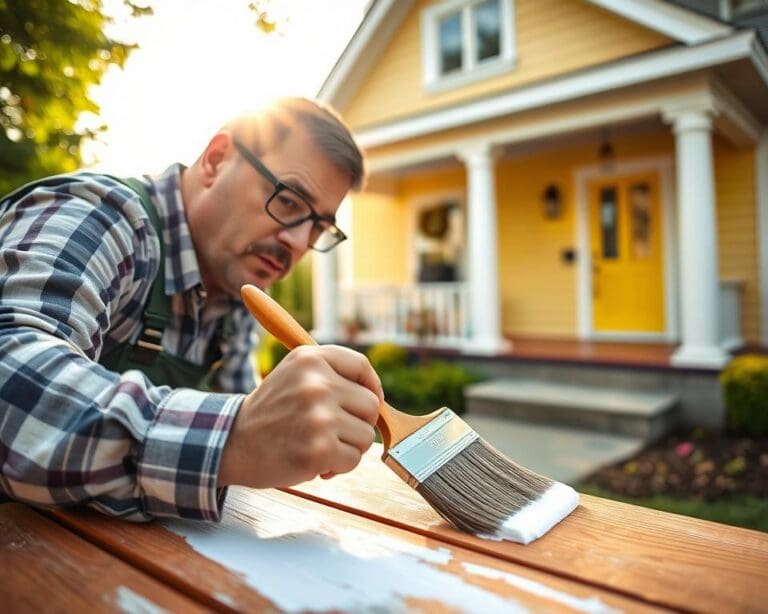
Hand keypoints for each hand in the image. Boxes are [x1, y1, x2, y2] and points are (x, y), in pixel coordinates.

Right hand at [218, 345, 382, 488]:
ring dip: (348, 447)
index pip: (362, 367)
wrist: (233, 443)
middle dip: (358, 422)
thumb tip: (377, 397)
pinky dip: (339, 466)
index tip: (370, 399)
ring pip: (366, 436)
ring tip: (320, 444)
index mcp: (310, 359)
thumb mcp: (294, 374)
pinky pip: (353, 459)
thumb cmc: (271, 411)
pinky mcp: (319, 449)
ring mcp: (319, 417)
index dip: (372, 386)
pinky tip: (315, 460)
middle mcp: (316, 383)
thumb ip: (332, 375)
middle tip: (334, 430)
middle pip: (371, 405)